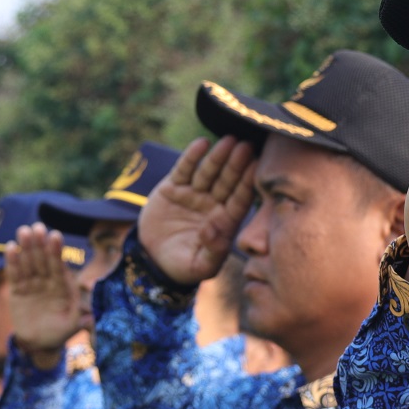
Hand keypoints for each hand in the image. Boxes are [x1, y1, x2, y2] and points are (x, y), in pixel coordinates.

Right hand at [5, 225, 82, 367]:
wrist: (39, 343)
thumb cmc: (59, 333)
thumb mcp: (71, 327)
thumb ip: (79, 318)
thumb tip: (91, 314)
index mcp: (62, 286)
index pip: (59, 266)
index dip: (57, 251)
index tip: (55, 235)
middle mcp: (47, 281)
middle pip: (43, 259)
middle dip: (40, 243)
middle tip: (37, 227)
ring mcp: (32, 284)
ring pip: (28, 262)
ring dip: (26, 247)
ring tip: (23, 231)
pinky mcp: (17, 290)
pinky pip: (14, 274)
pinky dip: (12, 261)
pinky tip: (11, 247)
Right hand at [136, 136, 257, 285]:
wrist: (153, 260)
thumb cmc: (183, 267)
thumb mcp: (200, 267)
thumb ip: (213, 252)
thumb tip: (213, 229)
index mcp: (225, 222)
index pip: (239, 199)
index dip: (247, 183)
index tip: (256, 166)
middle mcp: (213, 204)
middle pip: (227, 181)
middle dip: (236, 164)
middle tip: (246, 146)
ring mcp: (194, 194)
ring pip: (209, 172)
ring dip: (218, 157)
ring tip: (227, 141)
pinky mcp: (174, 188)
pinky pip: (185, 170)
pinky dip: (192, 157)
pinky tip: (201, 144)